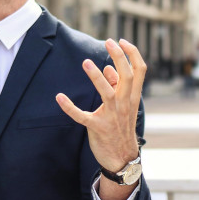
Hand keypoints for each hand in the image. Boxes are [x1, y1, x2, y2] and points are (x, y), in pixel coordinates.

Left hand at [56, 38, 145, 180]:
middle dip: (119, 57)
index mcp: (132, 97)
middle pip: (127, 76)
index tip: (122, 41)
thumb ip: (117, 87)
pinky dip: (70, 107)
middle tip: (108, 42)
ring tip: (86, 62)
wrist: (122, 158)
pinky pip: (82, 116)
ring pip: (107, 93)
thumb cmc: (121, 128)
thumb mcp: (124, 107)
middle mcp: (125, 104)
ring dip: (96, 77)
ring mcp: (112, 116)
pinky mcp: (97, 128)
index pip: (139, 71)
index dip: (132, 54)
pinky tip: (59, 97)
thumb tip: (108, 68)